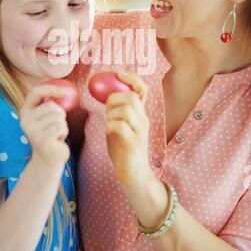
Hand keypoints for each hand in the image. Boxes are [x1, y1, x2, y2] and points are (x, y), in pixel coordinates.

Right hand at [20, 84, 69, 168]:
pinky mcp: (42, 139)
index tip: (63, 92)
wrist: (47, 160)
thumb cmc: (51, 135)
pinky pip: (61, 127)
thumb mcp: (47, 117)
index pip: (35, 92)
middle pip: (51, 106)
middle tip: (56, 126)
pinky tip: (58, 140)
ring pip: (58, 117)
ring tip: (56, 134)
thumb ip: (50, 103)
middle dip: (60, 114)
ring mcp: (32, 130)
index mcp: (25, 111)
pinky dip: (64, 132)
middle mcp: (25, 120)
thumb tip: (64, 88)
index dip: (50, 88)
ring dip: (62, 125)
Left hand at [106, 71, 151, 186]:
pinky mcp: (133, 144)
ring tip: (109, 124)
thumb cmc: (123, 150)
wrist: (133, 175)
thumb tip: (107, 97)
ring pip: (126, 110)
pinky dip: (110, 126)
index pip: (143, 89)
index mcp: (141, 115)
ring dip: (111, 114)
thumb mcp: (121, 127)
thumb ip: (118, 113)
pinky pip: (120, 126)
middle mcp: (143, 120)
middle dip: (114, 99)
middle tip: (107, 110)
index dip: (132, 78)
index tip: (119, 74)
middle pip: (132, 98)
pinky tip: (109, 133)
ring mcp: (140, 132)